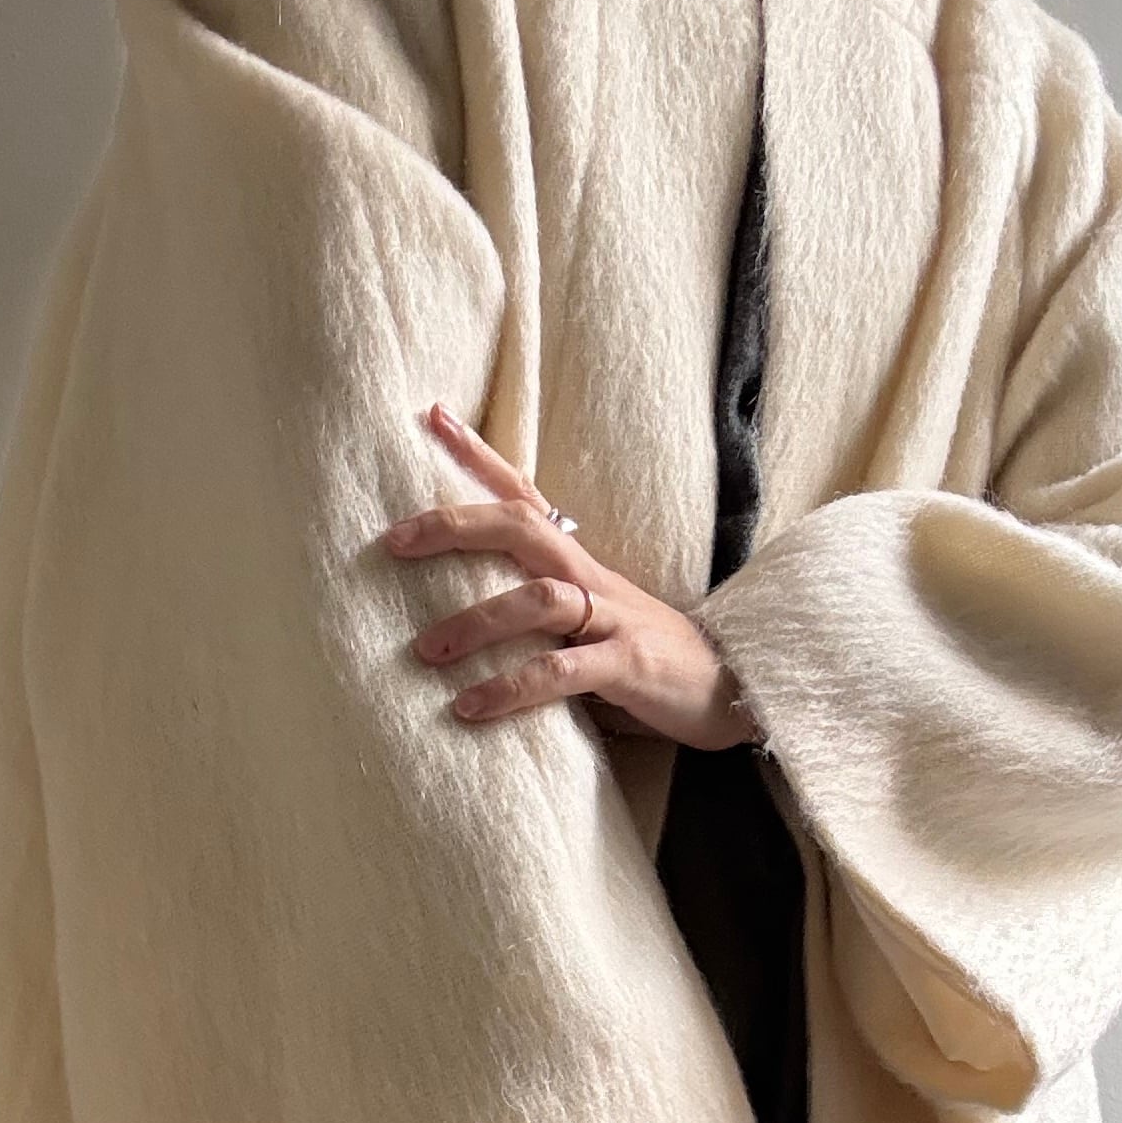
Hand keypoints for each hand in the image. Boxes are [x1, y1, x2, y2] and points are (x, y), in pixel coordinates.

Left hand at [385, 403, 758, 751]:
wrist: (727, 689)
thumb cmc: (641, 657)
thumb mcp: (583, 620)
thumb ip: (531, 608)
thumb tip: (452, 608)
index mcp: (577, 561)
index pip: (524, 493)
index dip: (479, 454)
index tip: (433, 414)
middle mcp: (592, 577)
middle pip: (521, 526)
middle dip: (455, 526)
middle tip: (393, 542)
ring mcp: (613, 618)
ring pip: (537, 599)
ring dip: (474, 622)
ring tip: (424, 651)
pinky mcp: (628, 666)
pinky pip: (560, 672)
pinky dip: (510, 688)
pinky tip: (469, 708)